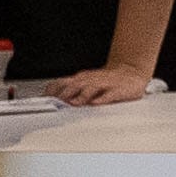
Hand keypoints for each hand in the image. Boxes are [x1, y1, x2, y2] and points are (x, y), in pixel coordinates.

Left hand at [46, 61, 160, 107]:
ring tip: (74, 103)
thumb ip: (71, 90)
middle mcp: (91, 80)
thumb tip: (51, 99)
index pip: (62, 83)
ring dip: (81, 96)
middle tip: (56, 105)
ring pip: (91, 88)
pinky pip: (109, 94)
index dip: (52, 92)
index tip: (43, 101)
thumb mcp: (86, 82)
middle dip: (64, 95)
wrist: (131, 72)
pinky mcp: (118, 90)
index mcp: (81, 79)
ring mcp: (105, 84)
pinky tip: (96, 103)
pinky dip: (102, 98)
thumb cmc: (107, 81)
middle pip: (74, 85)